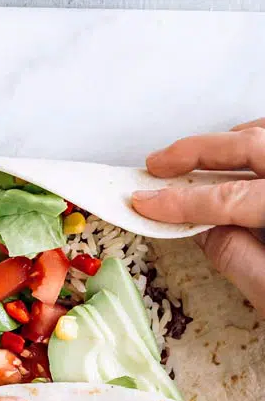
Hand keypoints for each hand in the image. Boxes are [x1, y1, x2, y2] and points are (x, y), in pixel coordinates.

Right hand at [132, 120, 264, 315]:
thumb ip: (239, 257)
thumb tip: (200, 226)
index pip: (234, 198)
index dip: (184, 201)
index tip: (146, 203)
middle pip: (256, 146)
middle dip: (199, 151)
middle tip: (157, 165)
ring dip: (231, 143)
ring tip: (192, 160)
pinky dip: (260, 146)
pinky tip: (241, 164)